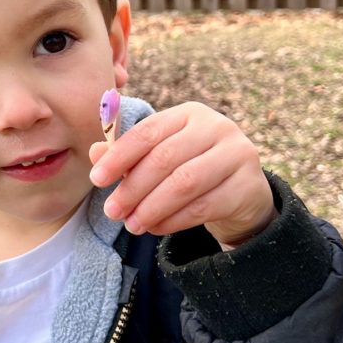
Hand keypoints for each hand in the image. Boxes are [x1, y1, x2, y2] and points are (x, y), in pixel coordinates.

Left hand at [88, 102, 276, 246]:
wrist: (242, 194)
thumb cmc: (191, 169)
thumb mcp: (160, 158)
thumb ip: (128, 155)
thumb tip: (95, 154)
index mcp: (189, 113)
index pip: (148, 131)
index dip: (119, 156)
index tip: (96, 179)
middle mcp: (217, 127)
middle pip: (164, 158)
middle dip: (132, 187)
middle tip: (112, 211)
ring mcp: (237, 154)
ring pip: (184, 183)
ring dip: (151, 207)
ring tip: (131, 225)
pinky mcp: (248, 185)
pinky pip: (203, 206)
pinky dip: (173, 220)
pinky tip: (155, 228)